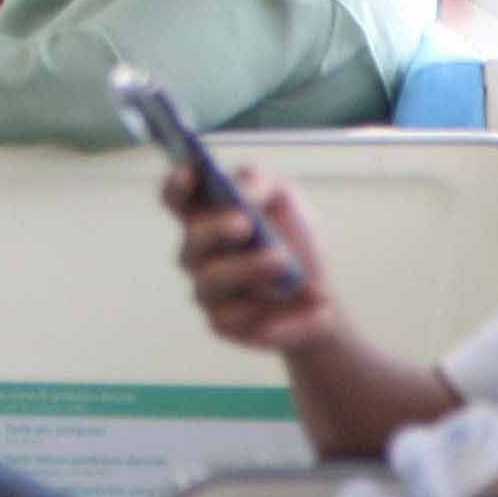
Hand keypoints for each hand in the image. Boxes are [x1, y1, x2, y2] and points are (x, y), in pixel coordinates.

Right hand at [170, 164, 333, 351]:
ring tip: (282, 261)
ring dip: (247, 268)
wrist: (321, 295)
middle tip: (245, 223)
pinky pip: (234, 316)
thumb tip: (240, 190)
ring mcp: (206, 289)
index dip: (177, 186)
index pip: (176, 198)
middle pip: (191, 240)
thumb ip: (259, 182)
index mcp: (206, 215)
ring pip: (211, 280)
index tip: (191, 173)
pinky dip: (273, 308)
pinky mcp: (223, 323)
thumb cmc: (295, 240)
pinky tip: (305, 301)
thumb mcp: (285, 198)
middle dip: (215, 229)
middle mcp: (198, 253)